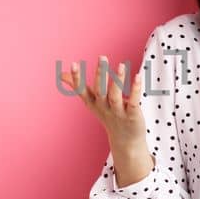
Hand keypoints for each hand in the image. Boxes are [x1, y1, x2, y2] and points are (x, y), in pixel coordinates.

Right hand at [61, 55, 152, 183]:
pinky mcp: (132, 115)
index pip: (82, 90)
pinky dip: (135, 90)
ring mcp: (118, 112)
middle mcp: (104, 107)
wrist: (125, 141)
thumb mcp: (91, 102)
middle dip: (100, 74)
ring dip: (118, 80)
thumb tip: (61, 75)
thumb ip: (78, 87)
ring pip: (116, 95)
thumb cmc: (108, 116)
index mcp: (93, 103)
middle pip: (100, 90)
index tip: (73, 64)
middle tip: (102, 57)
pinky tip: (138, 76)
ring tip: (121, 65)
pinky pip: (133, 102)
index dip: (77, 79)